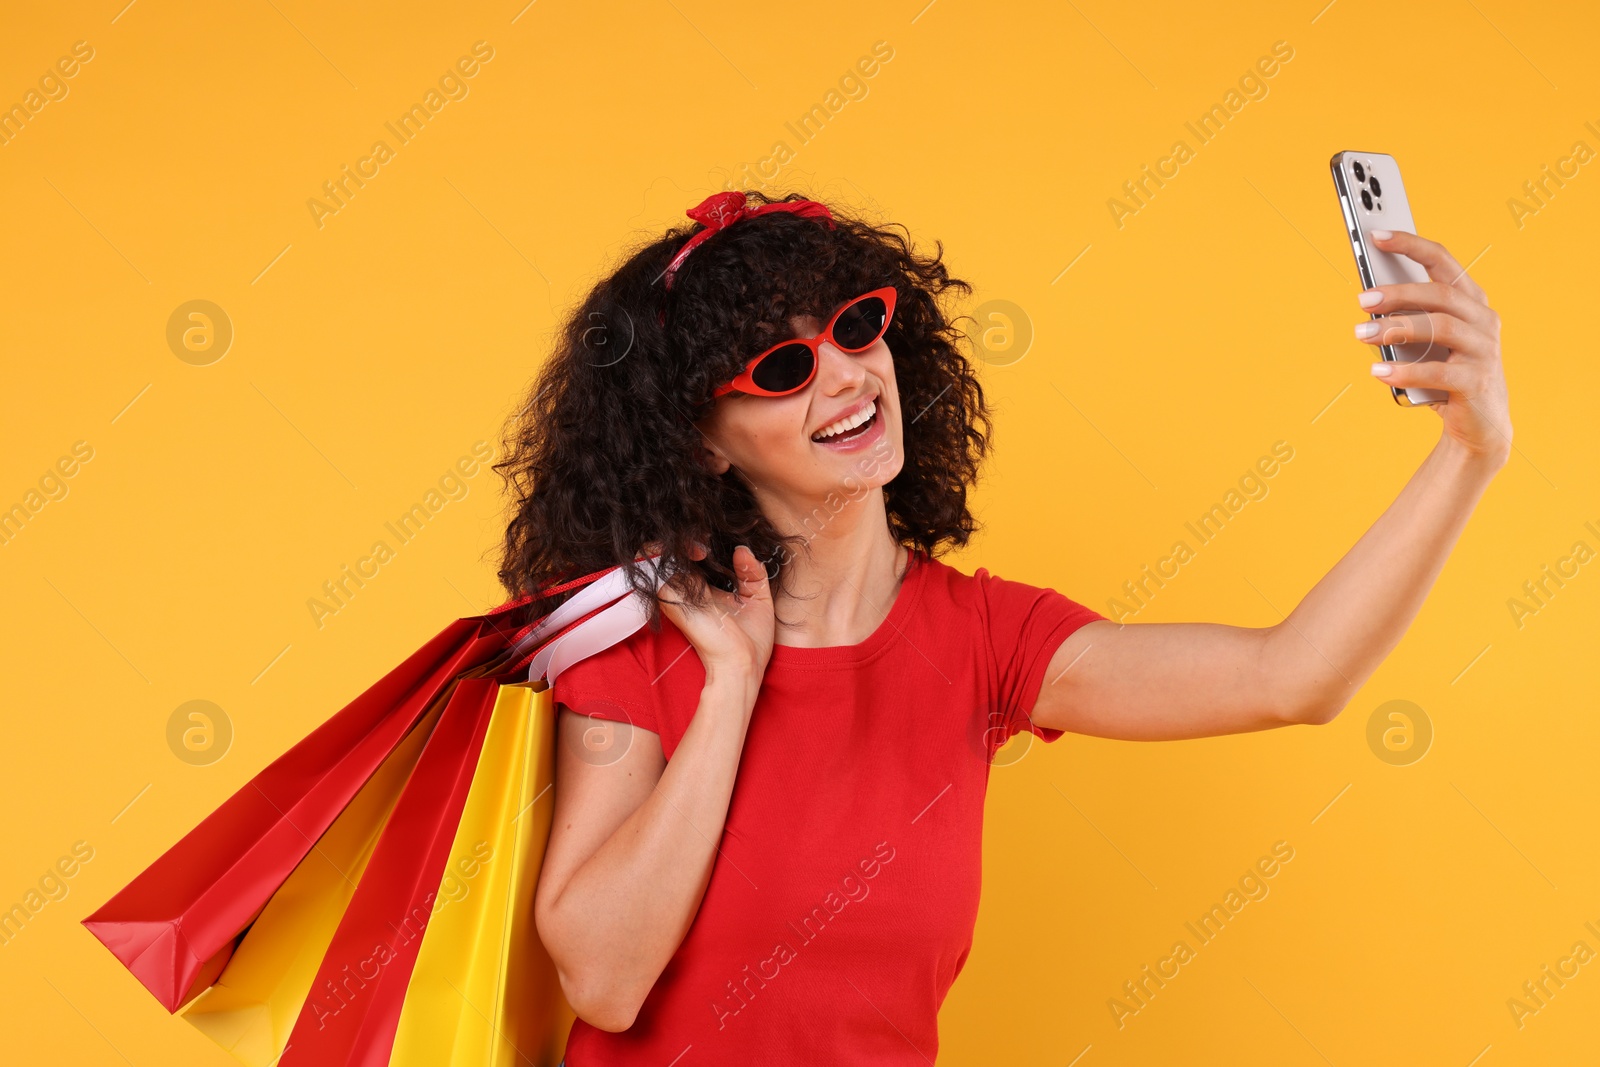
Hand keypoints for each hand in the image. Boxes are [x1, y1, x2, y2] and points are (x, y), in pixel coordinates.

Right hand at [653, 542, 774, 684]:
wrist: (742, 664)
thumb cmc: (752, 641)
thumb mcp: (759, 599)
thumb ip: (752, 572)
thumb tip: (742, 549)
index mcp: (704, 591)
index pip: (689, 558)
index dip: (698, 542)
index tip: (717, 539)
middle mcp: (687, 590)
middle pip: (672, 552)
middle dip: (688, 537)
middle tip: (708, 539)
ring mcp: (676, 593)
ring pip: (657, 553)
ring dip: (680, 541)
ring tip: (703, 545)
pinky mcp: (670, 597)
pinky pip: (657, 565)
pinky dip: (670, 551)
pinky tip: (699, 551)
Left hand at [1354, 230, 1512, 464]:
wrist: (1479, 424)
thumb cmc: (1444, 373)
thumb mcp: (1426, 342)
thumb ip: (1407, 319)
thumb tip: (1367, 303)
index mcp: (1471, 301)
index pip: (1443, 261)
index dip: (1411, 244)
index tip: (1376, 234)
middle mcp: (1483, 319)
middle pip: (1441, 293)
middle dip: (1398, 293)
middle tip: (1362, 300)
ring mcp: (1484, 350)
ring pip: (1440, 327)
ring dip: (1397, 329)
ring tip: (1362, 335)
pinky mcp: (1477, 381)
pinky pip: (1437, 371)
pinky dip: (1404, 371)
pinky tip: (1377, 372)